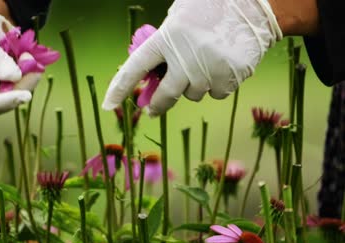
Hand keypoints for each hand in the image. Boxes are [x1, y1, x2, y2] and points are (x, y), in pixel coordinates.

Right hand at [0, 9, 40, 116]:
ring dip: (27, 75)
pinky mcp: (6, 95)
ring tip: (24, 54)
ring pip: (17, 95)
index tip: (26, 96)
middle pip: (5, 101)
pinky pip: (23, 88)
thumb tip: (15, 77)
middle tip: (29, 57)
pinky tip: (24, 58)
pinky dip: (28, 74)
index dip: (3, 102)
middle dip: (23, 81)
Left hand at [102, 0, 282, 115]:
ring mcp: (207, 70)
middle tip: (152, 111)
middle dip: (157, 106)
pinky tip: (223, 64)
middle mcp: (184, 58)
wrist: (254, 4)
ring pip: (192, 94)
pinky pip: (216, 93)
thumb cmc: (211, 7)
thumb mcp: (179, 18)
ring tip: (206, 61)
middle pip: (165, 95)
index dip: (120, 88)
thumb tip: (153, 74)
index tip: (109, 104)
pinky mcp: (228, 79)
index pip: (137, 68)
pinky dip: (217, 84)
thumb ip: (165, 44)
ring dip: (194, 85)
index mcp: (167, 38)